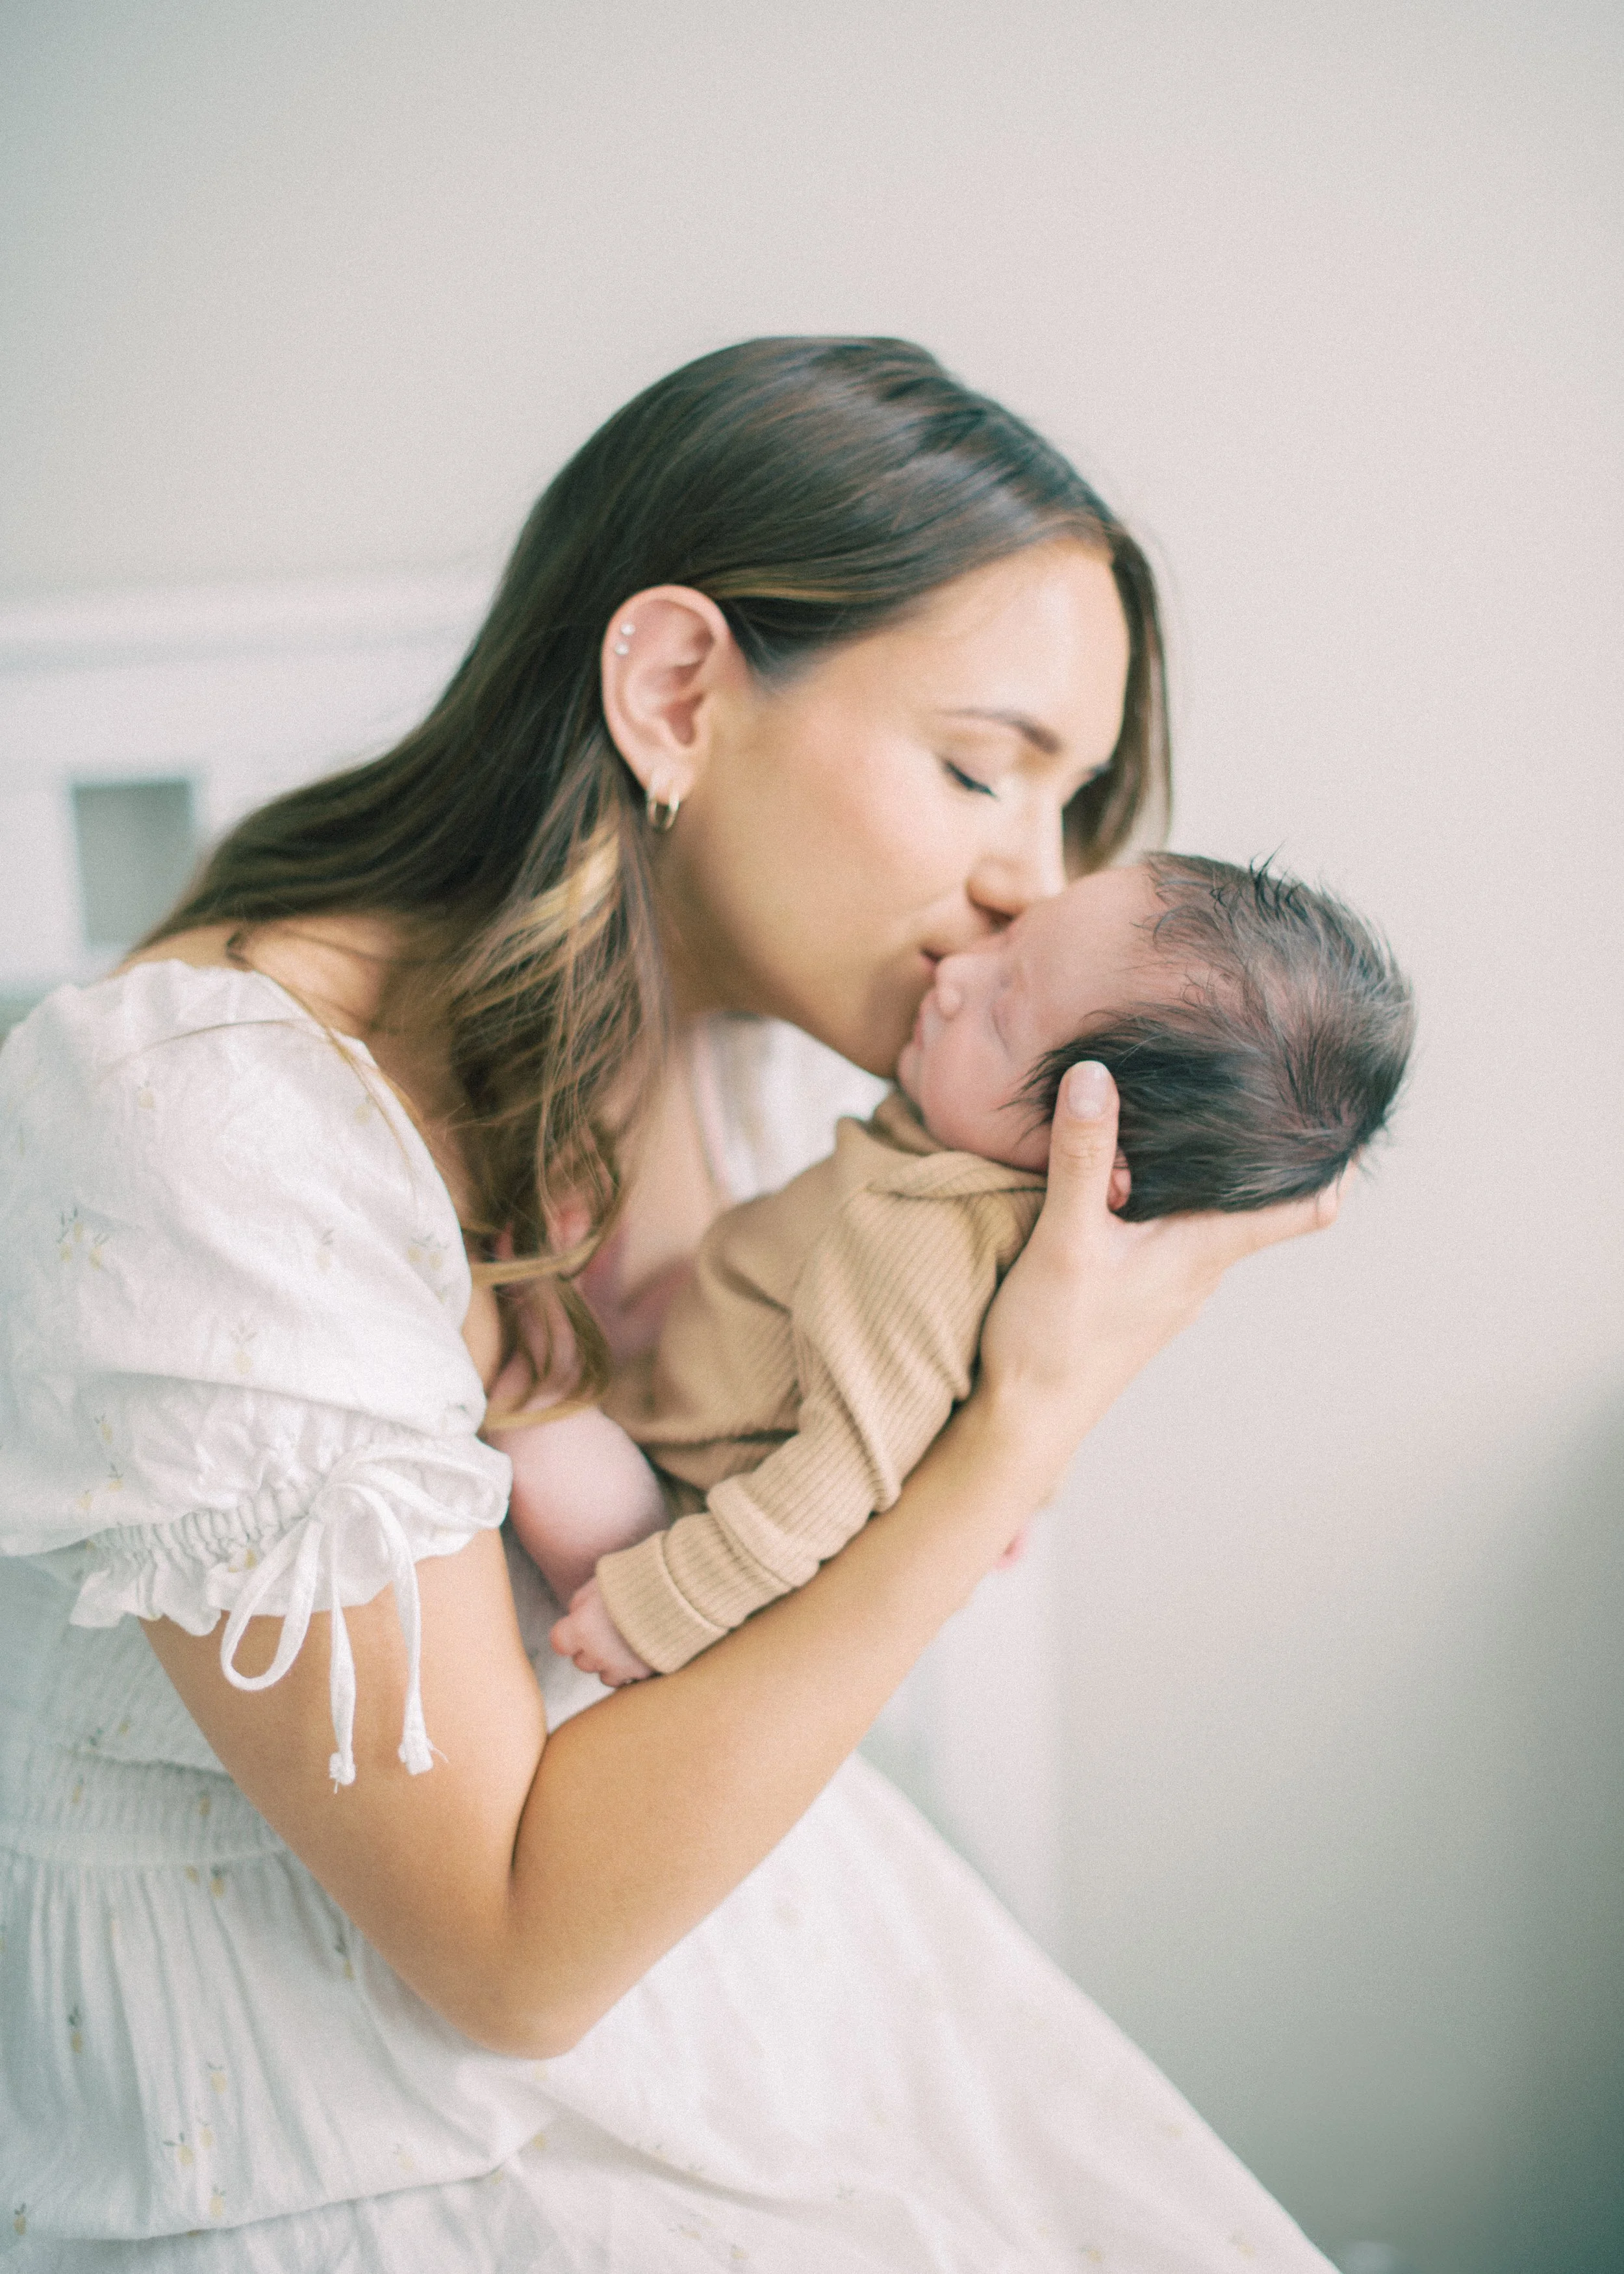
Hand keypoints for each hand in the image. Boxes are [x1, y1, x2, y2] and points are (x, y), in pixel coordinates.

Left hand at [549, 1578, 654, 1686]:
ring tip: (626, 1642)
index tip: (578, 1625)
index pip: (560, 1643)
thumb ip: (581, 1604)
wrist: (678, 1591)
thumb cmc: (636, 1580)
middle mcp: (598, 1653)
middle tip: (607, 1629)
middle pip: (581, 1662)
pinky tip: (642, 1649)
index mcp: (582, 1628)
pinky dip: (633, 1668)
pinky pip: (631, 1679)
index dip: (568, 1634)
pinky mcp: (644, 1673)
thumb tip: (575, 1616)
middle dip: (590, 1648)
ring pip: (605, 1676)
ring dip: (610, 1663)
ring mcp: (621, 1667)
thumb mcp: (599, 1583)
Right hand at [977, 1061, 1337, 1496]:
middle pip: (1258, 1201)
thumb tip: (1097, 1075)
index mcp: (1204, 1250)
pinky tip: (1130, 1174)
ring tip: (1191, 1110)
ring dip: (1208, 1172)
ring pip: (1210, 1216)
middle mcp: (1202, 1268)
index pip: (1306, 1209)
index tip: (1343, 1113)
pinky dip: (1166, 1196)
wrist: (1024, 1422)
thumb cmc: (1052, 1340)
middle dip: (1262, 1147)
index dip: (1335, 1162)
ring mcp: (1173, 1286)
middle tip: (1260, 1080)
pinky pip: (1172, 1233)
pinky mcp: (1139, 1294)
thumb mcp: (1066, 1238)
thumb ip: (1084, 1156)